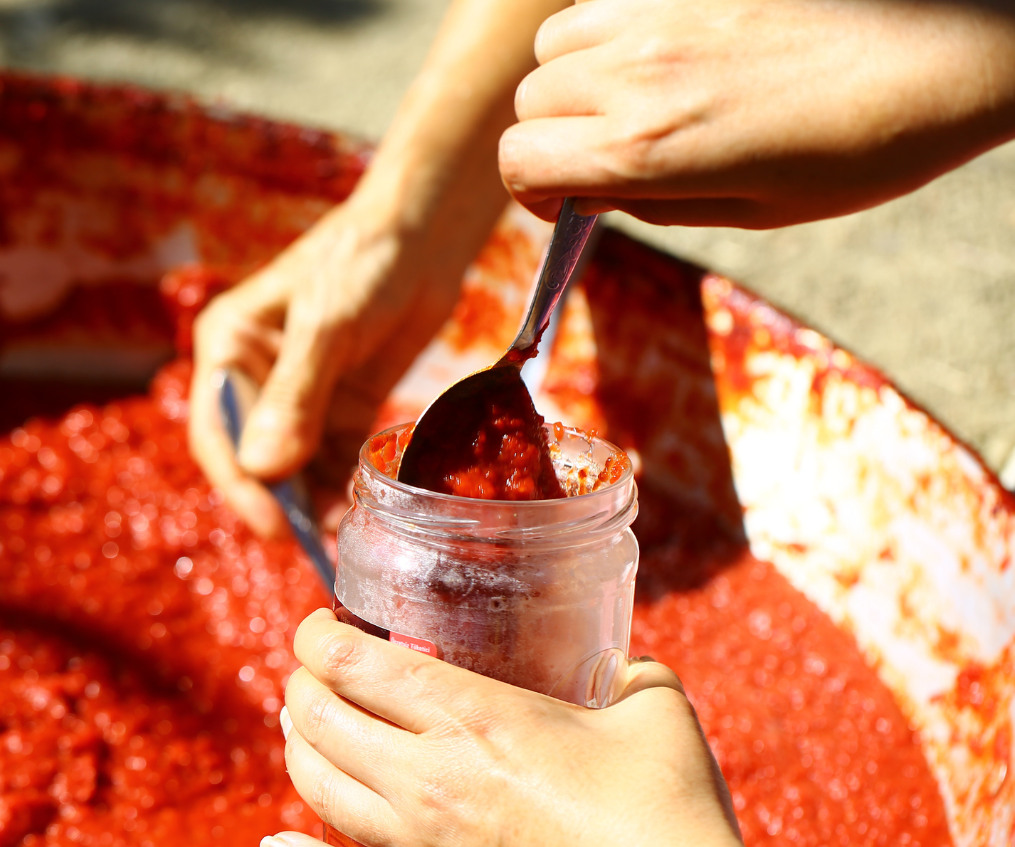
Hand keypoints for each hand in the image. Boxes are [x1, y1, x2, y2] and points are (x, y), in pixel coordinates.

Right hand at [188, 195, 477, 537]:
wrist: (426, 230)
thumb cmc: (365, 260)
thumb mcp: (327, 326)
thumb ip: (296, 397)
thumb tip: (263, 471)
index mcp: (229, 348)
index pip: (219, 432)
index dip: (240, 486)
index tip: (272, 528)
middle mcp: (256, 376)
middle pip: (255, 457)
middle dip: (280, 502)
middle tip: (310, 546)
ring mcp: (299, 394)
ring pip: (296, 465)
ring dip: (314, 501)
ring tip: (342, 536)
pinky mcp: (341, 403)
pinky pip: (335, 457)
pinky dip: (344, 486)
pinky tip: (360, 512)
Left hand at [260, 609, 835, 846]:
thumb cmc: (670, 807)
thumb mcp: (653, 706)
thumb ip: (627, 669)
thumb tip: (621, 657)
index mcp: (472, 716)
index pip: (351, 662)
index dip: (314, 635)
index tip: (318, 624)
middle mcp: (430, 779)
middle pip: (317, 719)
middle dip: (300, 685)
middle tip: (313, 671)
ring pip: (317, 790)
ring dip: (296, 749)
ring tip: (301, 726)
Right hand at [500, 0, 1014, 227]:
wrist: (942, 57)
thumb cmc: (861, 150)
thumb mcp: (751, 212)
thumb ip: (651, 202)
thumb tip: (590, 192)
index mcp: (648, 147)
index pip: (519, 160)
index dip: (531, 190)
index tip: (566, 198)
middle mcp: (638, 74)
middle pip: (529, 101)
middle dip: (550, 136)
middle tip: (600, 157)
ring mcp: (661, 16)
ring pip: (553, 45)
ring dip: (570, 78)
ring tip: (625, 101)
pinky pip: (602, 2)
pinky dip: (606, 33)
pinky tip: (657, 55)